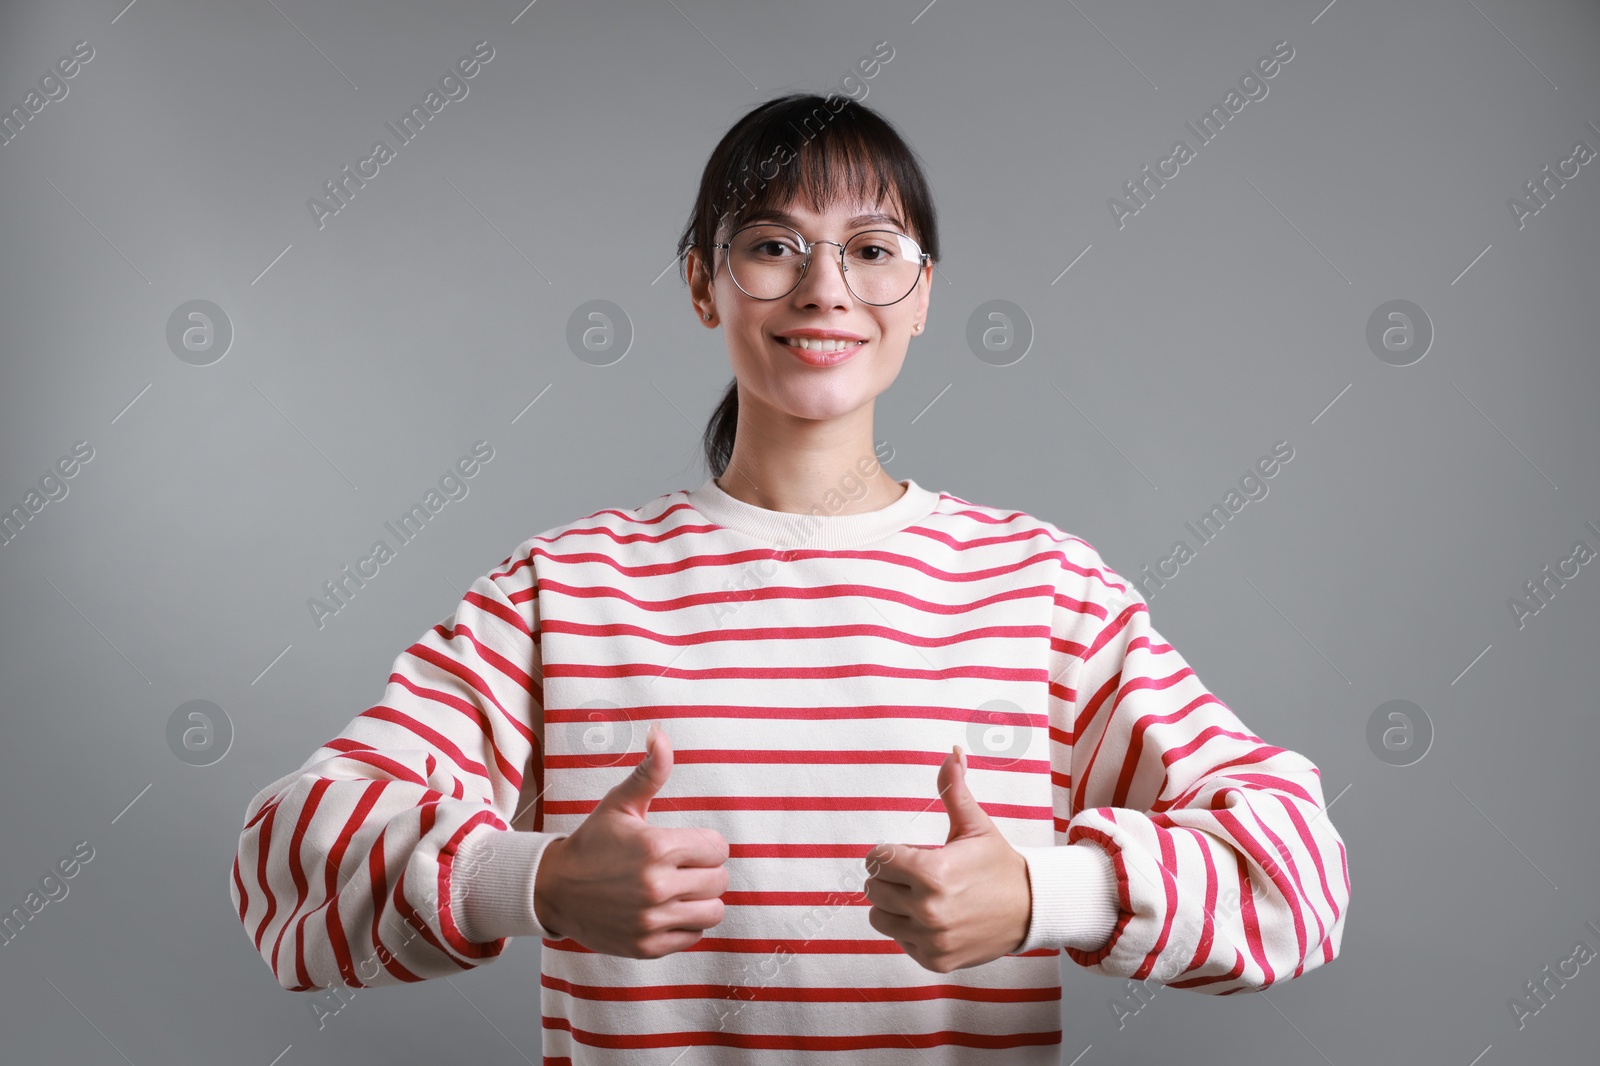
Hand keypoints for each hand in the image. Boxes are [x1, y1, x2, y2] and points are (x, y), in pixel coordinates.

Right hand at [534, 722, 729, 957]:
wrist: (553, 889)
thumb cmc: (592, 843)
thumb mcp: (620, 804)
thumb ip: (649, 772)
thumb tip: (660, 733)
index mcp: (656, 848)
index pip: (718, 848)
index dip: (706, 844)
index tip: (687, 845)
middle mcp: (657, 886)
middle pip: (719, 880)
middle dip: (706, 870)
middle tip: (683, 867)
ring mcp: (652, 920)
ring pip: (713, 912)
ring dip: (702, 899)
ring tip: (682, 889)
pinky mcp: (647, 946)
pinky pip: (693, 937)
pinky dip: (686, 924)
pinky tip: (667, 909)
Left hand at [862, 745, 1031, 971]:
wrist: (1032, 909)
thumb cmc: (998, 864)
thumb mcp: (976, 825)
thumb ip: (954, 789)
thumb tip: (952, 752)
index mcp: (932, 873)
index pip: (876, 860)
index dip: (889, 852)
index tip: (909, 854)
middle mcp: (928, 910)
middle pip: (873, 888)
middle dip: (889, 877)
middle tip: (915, 874)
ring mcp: (931, 939)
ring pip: (879, 917)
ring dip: (892, 905)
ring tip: (919, 895)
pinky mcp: (935, 960)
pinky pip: (899, 941)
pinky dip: (909, 930)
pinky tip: (932, 918)